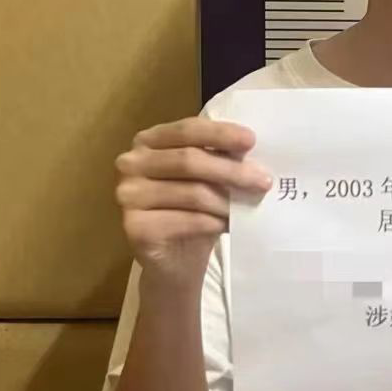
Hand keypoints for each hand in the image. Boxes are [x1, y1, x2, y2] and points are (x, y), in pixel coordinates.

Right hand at [114, 117, 271, 287]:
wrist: (175, 260)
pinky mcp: (134, 227)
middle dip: (231, 171)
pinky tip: (228, 225)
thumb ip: (221, 158)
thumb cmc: (193, 209)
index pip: (187, 129)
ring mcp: (128, 195)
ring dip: (226, 201)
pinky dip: (213, 222)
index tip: (251, 141)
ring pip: (190, 192)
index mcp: (149, 140)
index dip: (220, 134)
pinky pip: (185, 220)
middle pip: (188, 160)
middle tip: (263, 181)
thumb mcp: (208, 177)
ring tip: (249, 206)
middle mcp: (131, 163)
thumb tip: (253, 151)